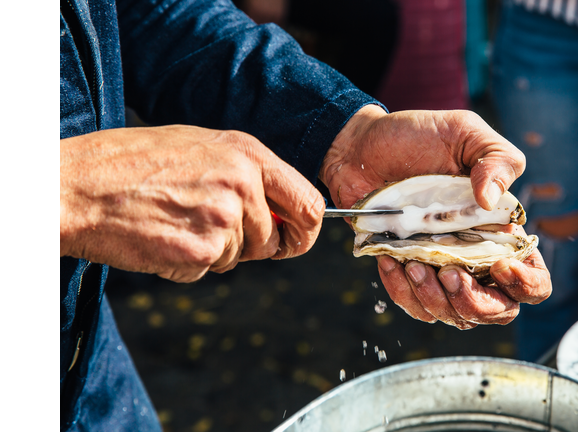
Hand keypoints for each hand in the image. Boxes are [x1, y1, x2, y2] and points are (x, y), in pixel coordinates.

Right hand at [61, 125, 323, 282]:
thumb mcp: (200, 147)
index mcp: (249, 154)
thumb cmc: (132, 162)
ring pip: (239, 257)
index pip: (310, 204)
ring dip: (213, 252)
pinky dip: (186, 263)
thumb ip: (247, 174)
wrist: (77, 185)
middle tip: (219, 236)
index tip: (293, 241)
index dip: (304, 231)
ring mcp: (223, 219)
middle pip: (277, 240)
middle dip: (256, 247)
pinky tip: (160, 237)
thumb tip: (281, 210)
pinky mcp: (200, 251)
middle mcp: (243, 184)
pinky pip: (208, 270)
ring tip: (174, 222)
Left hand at [319, 106, 551, 327]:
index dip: (525, 283)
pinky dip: (402, 290)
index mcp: (499, 228)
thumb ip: (497, 159)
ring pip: (454, 315)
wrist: (361, 146)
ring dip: (435, 299)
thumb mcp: (465, 132)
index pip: (533, 277)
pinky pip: (413, 304)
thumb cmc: (418, 137)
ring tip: (414, 263)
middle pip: (497, 310)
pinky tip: (390, 259)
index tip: (499, 266)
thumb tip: (491, 201)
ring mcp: (440, 268)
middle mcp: (474, 256)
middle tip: (450, 274)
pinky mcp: (406, 272)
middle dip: (476, 303)